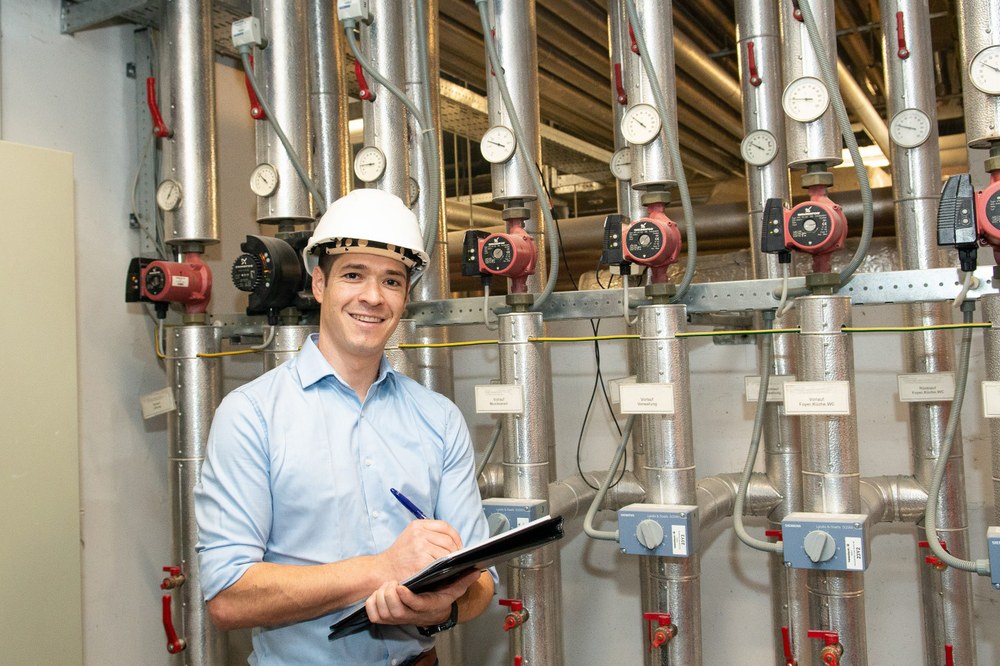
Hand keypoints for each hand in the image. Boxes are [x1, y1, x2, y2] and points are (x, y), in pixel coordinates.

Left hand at [364, 569, 480, 625]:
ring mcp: (396, 619)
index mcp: (426, 608)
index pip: (416, 606)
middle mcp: (411, 615)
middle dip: (390, 595)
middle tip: (392, 582)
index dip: (407, 598)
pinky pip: (373, 613)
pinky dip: (372, 602)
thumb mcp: (451, 590)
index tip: (400, 587)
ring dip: (381, 596)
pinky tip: (378, 592)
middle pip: (396, 610)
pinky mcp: (384, 619)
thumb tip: (476, 571)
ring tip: (387, 584)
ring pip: (383, 611)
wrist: (425, 613)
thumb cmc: (436, 597)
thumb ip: (462, 581)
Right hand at [376, 520, 463, 580]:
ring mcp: (420, 547)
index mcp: (418, 525)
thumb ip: (429, 534)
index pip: (445, 526)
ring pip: (446, 552)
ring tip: (451, 566)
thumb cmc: (400, 556)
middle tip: (456, 560)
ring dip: (451, 561)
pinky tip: (443, 571)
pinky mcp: (421, 561)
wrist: (382, 570)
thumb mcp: (411, 537)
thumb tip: (453, 541)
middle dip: (455, 551)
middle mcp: (419, 533)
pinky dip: (444, 568)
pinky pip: (440, 563)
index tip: (458, 546)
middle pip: (448, 540)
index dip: (455, 537)